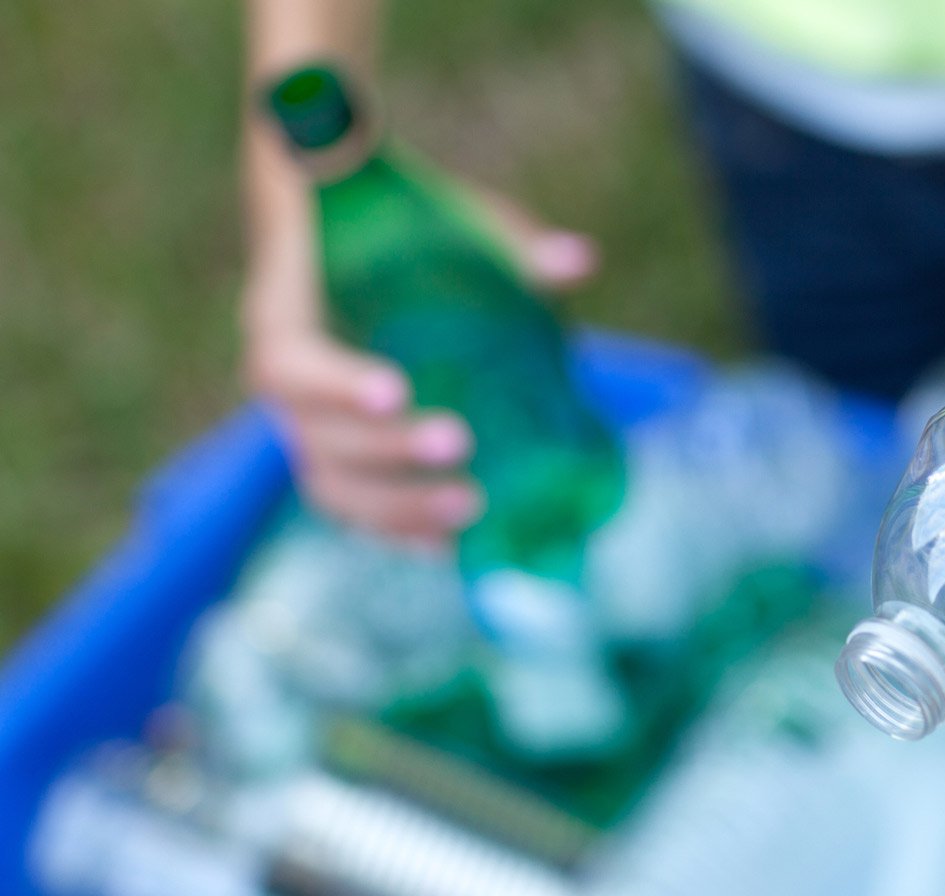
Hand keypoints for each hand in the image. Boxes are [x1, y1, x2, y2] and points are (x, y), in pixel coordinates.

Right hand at [243, 188, 599, 543]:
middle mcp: (287, 381)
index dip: (335, 383)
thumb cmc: (404, 223)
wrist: (362, 232)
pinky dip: (398, 531)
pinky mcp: (343, 454)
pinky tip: (450, 547)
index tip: (396, 391)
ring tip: (470, 506)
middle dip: (386, 451)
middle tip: (460, 444)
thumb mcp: (453, 217)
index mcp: (288, 315)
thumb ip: (504, 238)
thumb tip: (577, 262)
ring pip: (332, 485)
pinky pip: (356, 506)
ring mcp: (310, 426)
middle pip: (314, 436)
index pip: (289, 361)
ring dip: (395, 508)